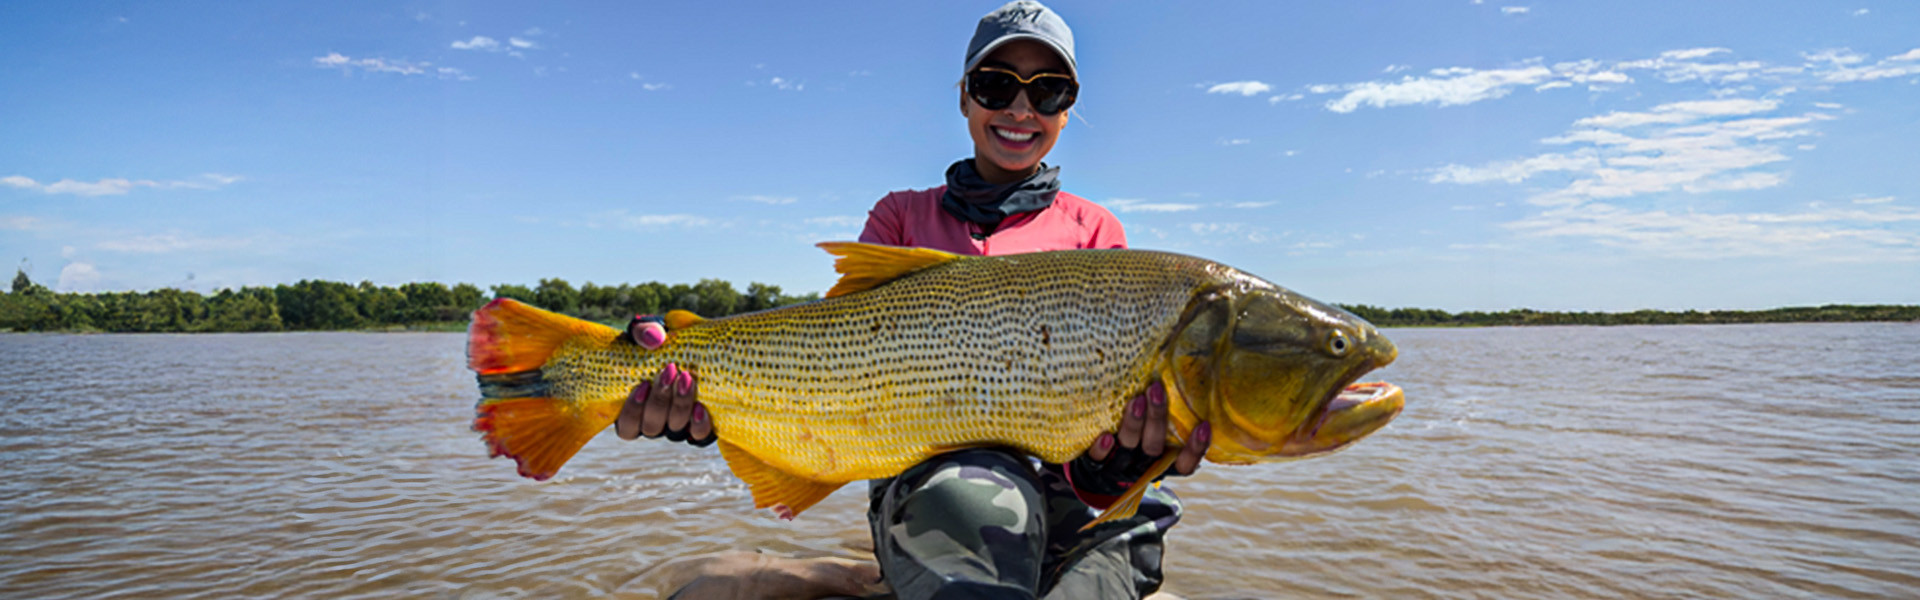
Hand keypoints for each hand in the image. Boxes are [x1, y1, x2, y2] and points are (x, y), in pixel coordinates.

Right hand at [614, 317, 714, 446]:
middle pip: (652, 428)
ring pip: (674, 431)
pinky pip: (699, 436)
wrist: (691, 347)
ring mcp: (676, 426)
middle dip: (659, 401)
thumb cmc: (659, 342)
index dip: (632, 412)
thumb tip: (654, 339)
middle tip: (670, 371)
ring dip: (679, 406)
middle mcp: (654, 423)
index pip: (626, 428)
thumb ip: (643, 331)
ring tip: (687, 380)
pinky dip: (699, 425)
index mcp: (633, 410)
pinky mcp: (698, 425)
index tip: (643, 384)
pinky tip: (700, 407)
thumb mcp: (646, 332)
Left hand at [1081, 380, 1210, 481]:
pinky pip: (1097, 461)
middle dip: (1157, 419)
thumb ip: (1163, 416)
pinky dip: (1102, 449)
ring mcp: (1117, 469)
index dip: (1195, 448)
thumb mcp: (1148, 436)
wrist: (1088, 474)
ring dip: (1133, 425)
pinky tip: (1105, 436)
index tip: (1204, 425)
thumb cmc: (1130, 443)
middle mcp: (1142, 468)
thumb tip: (1173, 370)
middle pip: (1153, 448)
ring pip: (1128, 449)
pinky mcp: (1093, 468)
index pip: (1184, 464)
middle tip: (1156, 390)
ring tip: (1136, 401)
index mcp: (1161, 463)